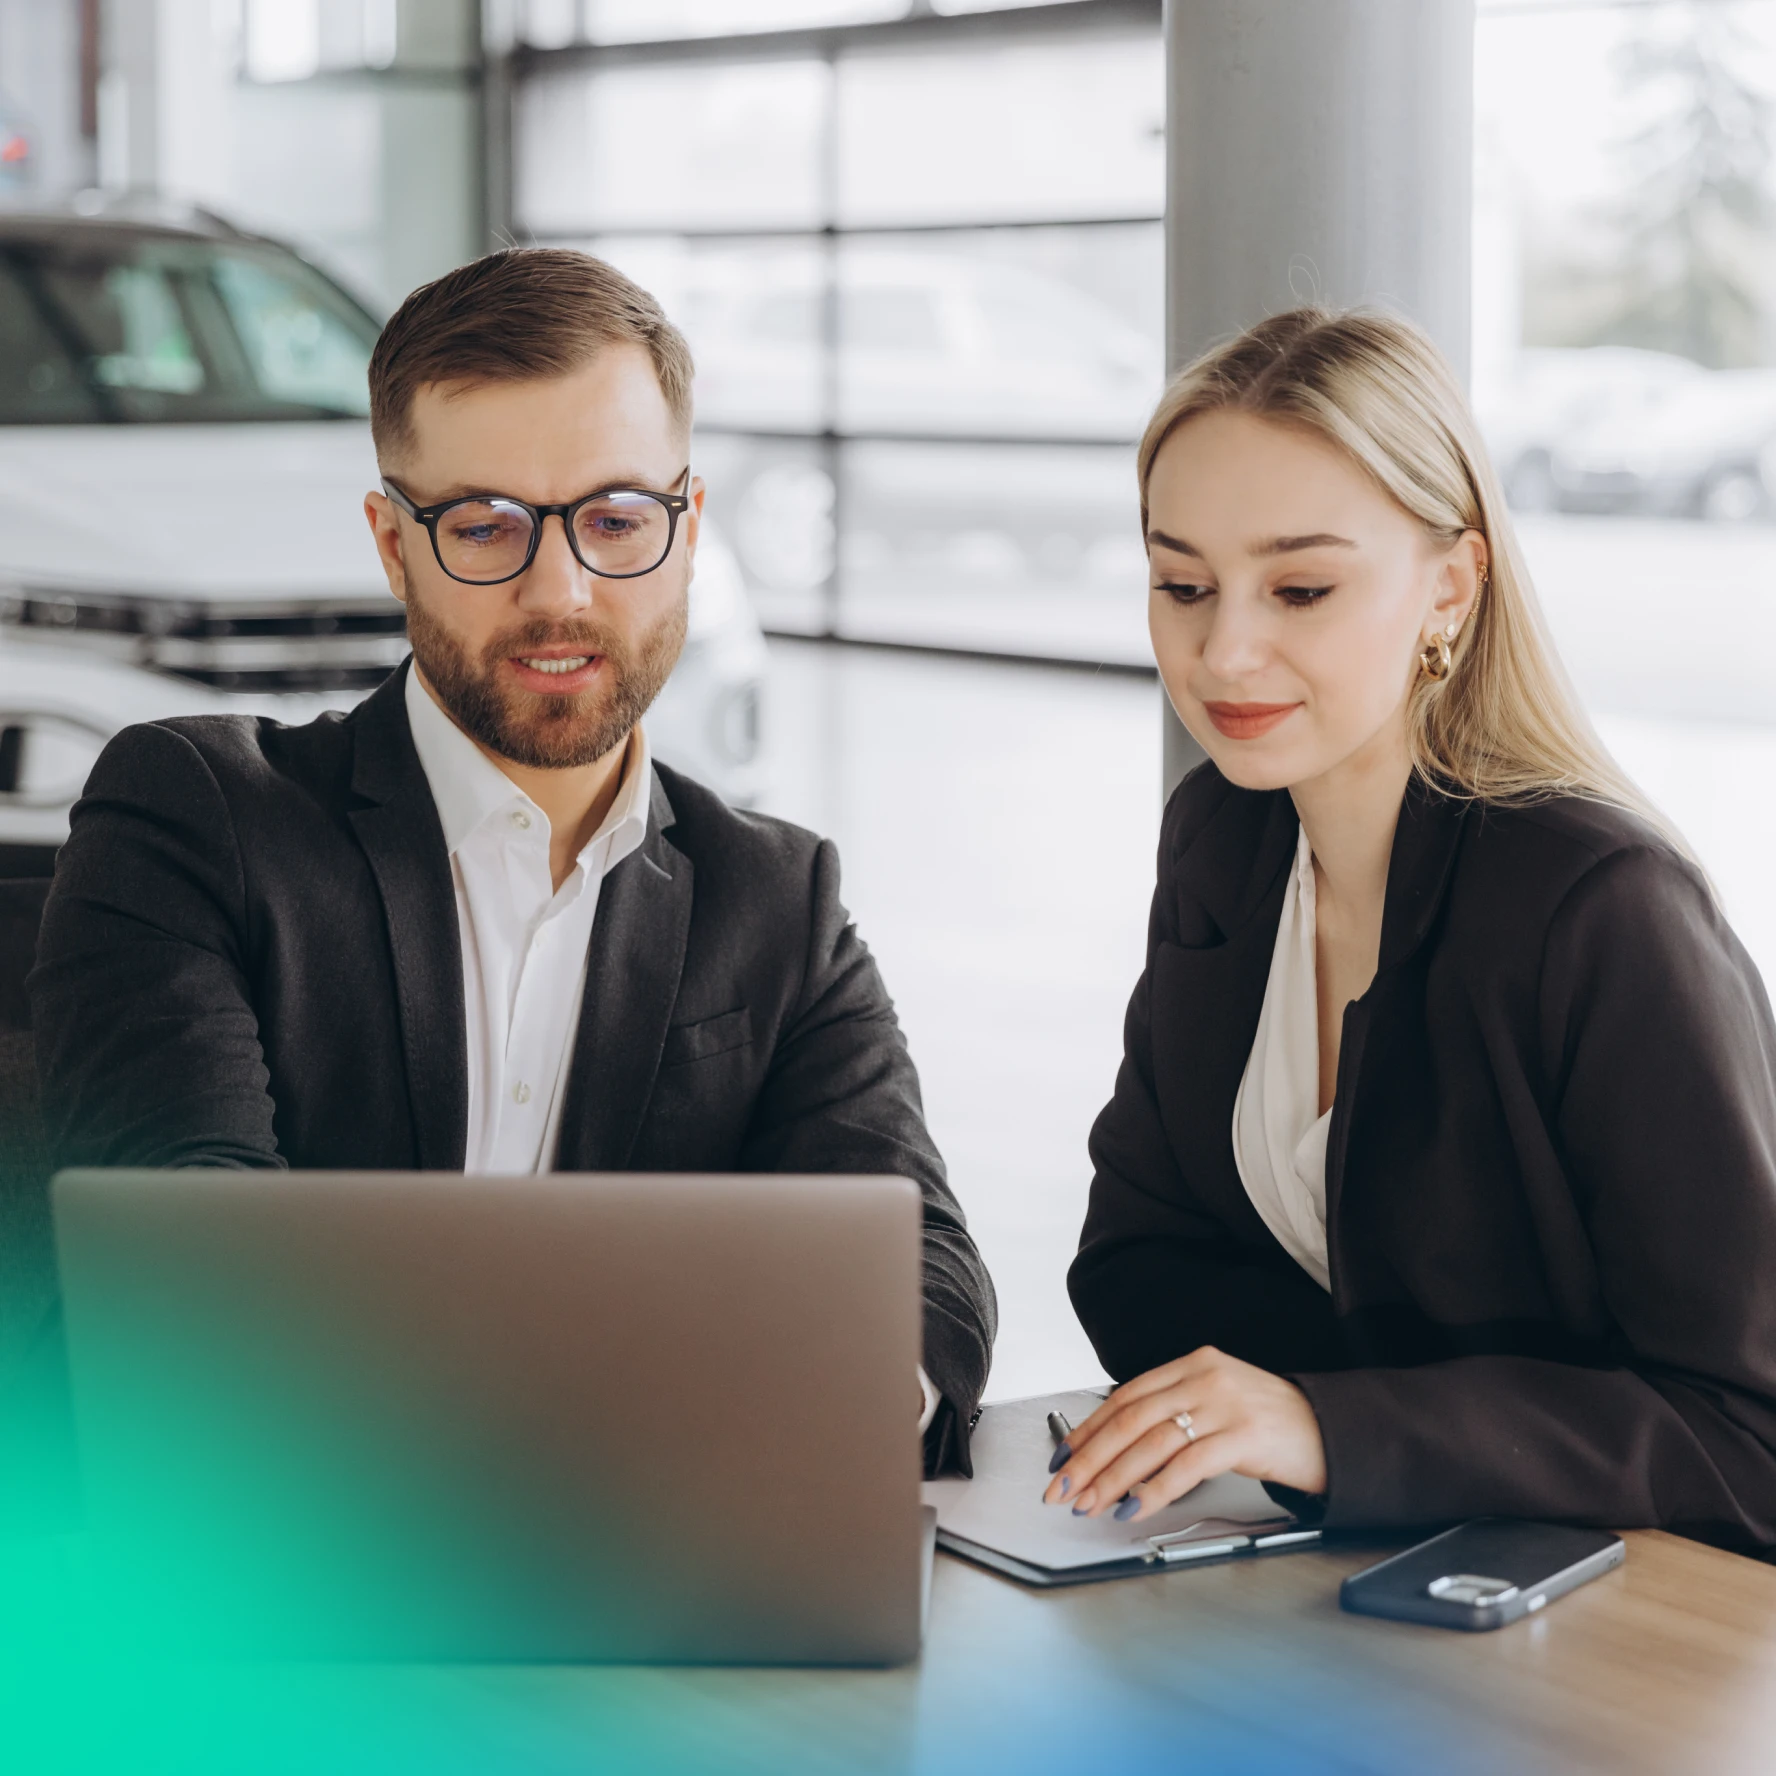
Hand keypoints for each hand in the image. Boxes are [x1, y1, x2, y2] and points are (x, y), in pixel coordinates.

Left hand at [1042, 1346, 1325, 1523]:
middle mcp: (1205, 1377)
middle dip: (1089, 1458)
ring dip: (1112, 1479)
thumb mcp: (1218, 1402)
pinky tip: (1135, 1507)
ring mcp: (1224, 1404)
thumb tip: (1118, 1449)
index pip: (1125, 1396)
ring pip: (1151, 1442)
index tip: (1063, 1457)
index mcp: (1193, 1364)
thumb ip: (1175, 1412)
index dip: (1089, 1429)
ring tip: (1089, 1504)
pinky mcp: (1243, 1435)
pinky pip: (1186, 1465)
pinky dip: (1154, 1489)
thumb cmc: (1270, 1423)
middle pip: (1130, 1419)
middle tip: (1062, 1488)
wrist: (1330, 1430)